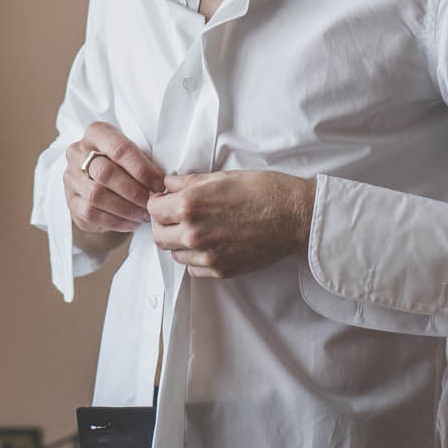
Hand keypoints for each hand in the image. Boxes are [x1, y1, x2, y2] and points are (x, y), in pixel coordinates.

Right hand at [63, 122, 166, 244]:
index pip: (119, 149)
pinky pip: (91, 213)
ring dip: (126, 209)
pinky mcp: (70, 201)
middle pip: (105, 173)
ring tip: (144, 214)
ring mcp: (71, 177)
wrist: (98, 181)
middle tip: (151, 202)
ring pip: (97, 195)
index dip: (142, 169)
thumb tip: (165, 181)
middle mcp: (78, 152)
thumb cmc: (123, 165)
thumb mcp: (133, 153)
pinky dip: (116, 221)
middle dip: (133, 191)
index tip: (159, 184)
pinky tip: (132, 222)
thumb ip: (145, 161)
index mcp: (96, 133)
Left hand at [146, 169, 314, 278]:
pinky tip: (208, 244)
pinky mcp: (221, 270)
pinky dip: (195, 258)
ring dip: (178, 242)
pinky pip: (193, 269)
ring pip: (174, 254)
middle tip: (175, 216)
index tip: (165, 200)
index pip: (153, 208)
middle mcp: (194, 233)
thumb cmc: (263, 191)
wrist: (295, 216)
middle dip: (163, 223)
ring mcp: (207, 255)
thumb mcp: (222, 177)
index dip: (158, 201)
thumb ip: (189, 182)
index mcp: (190, 205)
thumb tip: (169, 183)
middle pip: (158, 235)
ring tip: (195, 229)